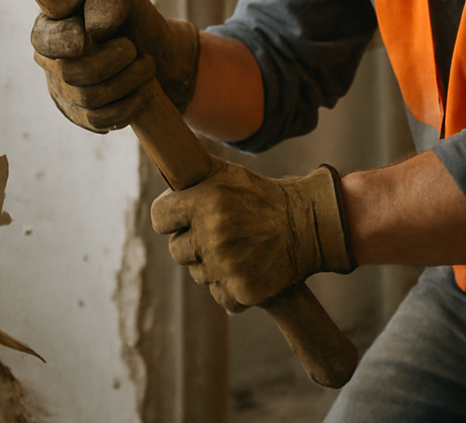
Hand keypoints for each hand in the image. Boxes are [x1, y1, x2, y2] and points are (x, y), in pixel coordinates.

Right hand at [32, 0, 199, 131]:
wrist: (155, 50)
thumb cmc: (131, 17)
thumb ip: (107, 0)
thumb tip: (95, 31)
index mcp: (52, 26)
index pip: (43, 39)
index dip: (62, 42)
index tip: (86, 38)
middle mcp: (52, 62)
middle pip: (71, 72)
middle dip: (112, 61)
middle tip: (134, 48)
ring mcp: (65, 93)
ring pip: (89, 99)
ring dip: (128, 81)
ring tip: (147, 65)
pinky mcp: (83, 116)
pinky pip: (100, 120)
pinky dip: (128, 106)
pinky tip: (142, 91)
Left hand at [150, 157, 355, 312]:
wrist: (305, 225)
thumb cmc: (262, 196)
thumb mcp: (228, 174)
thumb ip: (194, 177)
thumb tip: (164, 170)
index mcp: (204, 202)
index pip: (159, 218)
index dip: (170, 218)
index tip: (182, 218)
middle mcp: (211, 235)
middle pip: (176, 250)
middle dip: (193, 243)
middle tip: (219, 233)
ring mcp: (225, 267)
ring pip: (198, 274)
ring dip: (212, 266)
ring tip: (239, 248)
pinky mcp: (241, 291)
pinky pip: (220, 296)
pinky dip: (231, 288)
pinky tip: (247, 269)